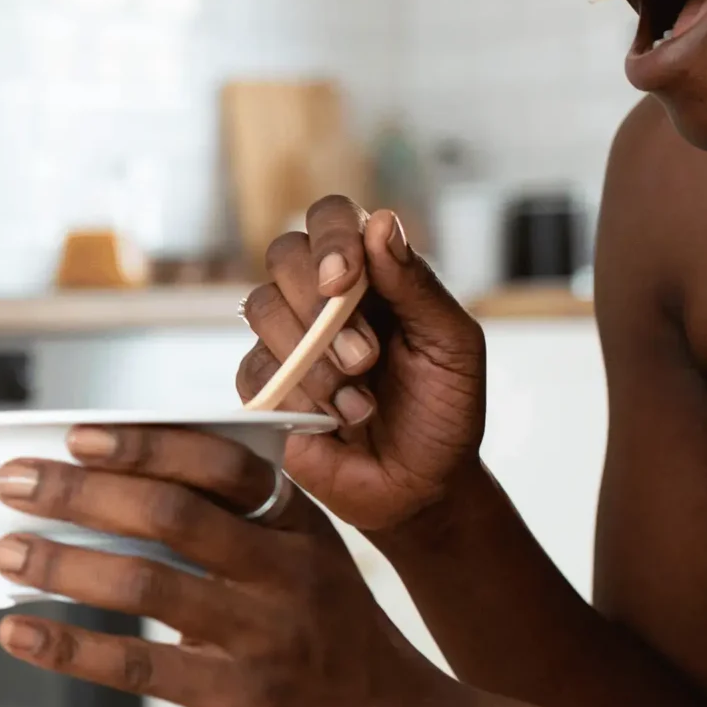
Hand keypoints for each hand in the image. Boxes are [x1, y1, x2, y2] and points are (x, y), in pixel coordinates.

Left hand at [0, 427, 459, 706]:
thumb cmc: (332, 640)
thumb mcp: (303, 562)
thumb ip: (227, 529)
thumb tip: (106, 498)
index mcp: (297, 525)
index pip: (219, 464)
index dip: (145, 445)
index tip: (79, 435)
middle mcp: (286, 571)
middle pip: (172, 514)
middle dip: (82, 491)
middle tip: (16, 483)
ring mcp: (267, 635)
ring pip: (150, 584)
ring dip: (65, 562)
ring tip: (5, 551)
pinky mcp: (245, 699)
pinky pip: (143, 666)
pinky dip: (73, 647)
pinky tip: (22, 633)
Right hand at [239, 198, 486, 533]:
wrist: (421, 487)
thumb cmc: (443, 413)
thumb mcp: (451, 346)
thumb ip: (417, 285)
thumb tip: (382, 222)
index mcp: (370, 276)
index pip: (331, 218)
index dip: (331, 237)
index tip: (347, 279)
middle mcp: (321, 299)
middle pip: (284, 253)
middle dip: (320, 302)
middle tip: (366, 355)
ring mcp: (286, 341)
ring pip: (261, 307)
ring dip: (315, 355)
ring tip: (360, 396)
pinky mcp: (264, 387)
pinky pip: (255, 368)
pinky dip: (300, 393)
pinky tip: (336, 418)